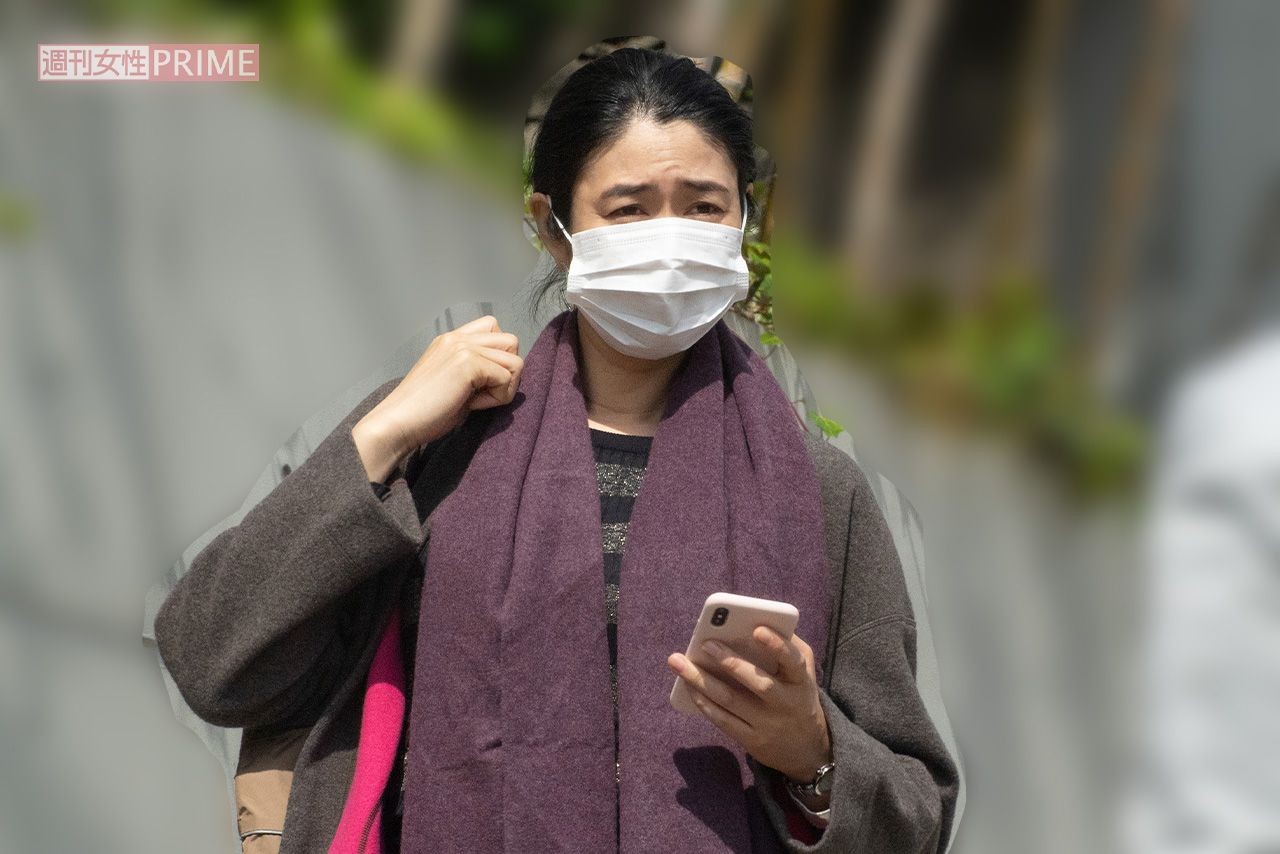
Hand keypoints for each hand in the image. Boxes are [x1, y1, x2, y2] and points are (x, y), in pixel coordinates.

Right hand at [352, 315, 522, 480]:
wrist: (397, 423)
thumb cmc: (423, 412)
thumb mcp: (452, 382)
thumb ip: (475, 371)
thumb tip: (505, 375)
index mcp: (451, 340)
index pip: (495, 328)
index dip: (496, 358)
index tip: (478, 383)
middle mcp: (457, 337)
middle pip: (511, 342)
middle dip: (507, 371)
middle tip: (482, 393)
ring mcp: (463, 348)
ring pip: (515, 360)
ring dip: (505, 385)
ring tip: (478, 400)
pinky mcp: (469, 364)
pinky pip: (508, 378)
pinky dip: (498, 397)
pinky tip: (473, 405)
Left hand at [667, 625, 832, 784]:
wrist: (808, 749)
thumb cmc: (798, 695)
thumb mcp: (804, 673)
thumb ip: (788, 648)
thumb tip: (757, 622)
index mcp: (801, 682)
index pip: (793, 662)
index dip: (777, 645)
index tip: (756, 629)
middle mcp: (786, 704)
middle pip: (757, 683)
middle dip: (730, 662)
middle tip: (705, 643)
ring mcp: (767, 724)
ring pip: (730, 701)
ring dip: (701, 680)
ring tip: (679, 662)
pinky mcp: (751, 740)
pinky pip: (723, 720)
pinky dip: (703, 702)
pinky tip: (689, 686)